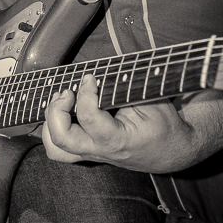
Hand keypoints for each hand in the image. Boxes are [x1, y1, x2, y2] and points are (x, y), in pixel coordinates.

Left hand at [42, 74, 196, 172]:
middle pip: (61, 139)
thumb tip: (104, 69)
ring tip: (61, 100)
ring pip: (55, 147)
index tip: (90, 77)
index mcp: (118, 140)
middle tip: (68, 91)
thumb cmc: (163, 123)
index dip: (85, 93)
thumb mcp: (153, 100)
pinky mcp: (87, 151)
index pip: (89, 118)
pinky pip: (59, 148)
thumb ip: (128, 86)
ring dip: (50, 120)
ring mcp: (91, 153)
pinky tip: (61, 109)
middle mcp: (100, 150)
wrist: (172, 150)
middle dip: (56, 110)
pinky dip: (51, 128)